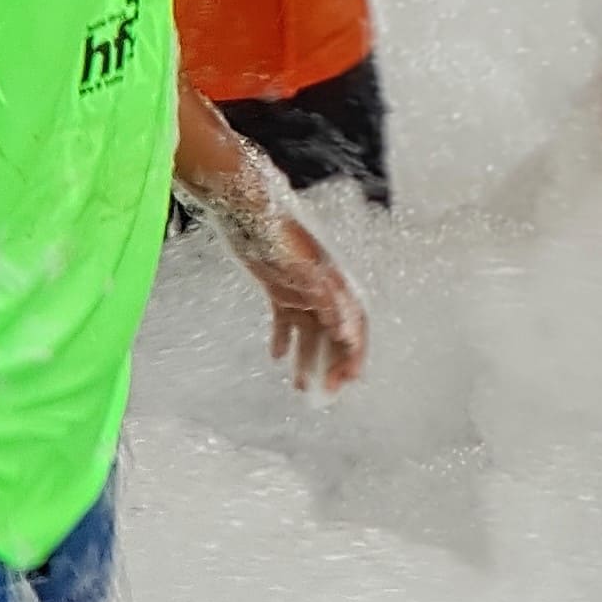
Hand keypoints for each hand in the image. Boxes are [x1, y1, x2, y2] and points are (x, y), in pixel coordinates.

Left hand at [234, 204, 366, 390]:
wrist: (246, 207)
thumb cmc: (275, 232)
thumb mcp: (302, 266)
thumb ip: (327, 297)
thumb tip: (347, 332)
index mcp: (334, 284)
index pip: (355, 324)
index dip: (356, 353)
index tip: (350, 379)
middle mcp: (322, 289)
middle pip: (334, 333)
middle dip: (332, 364)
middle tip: (325, 393)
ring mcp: (300, 289)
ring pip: (309, 332)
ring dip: (307, 359)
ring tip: (299, 387)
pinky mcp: (279, 288)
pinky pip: (286, 320)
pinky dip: (283, 339)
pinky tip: (276, 357)